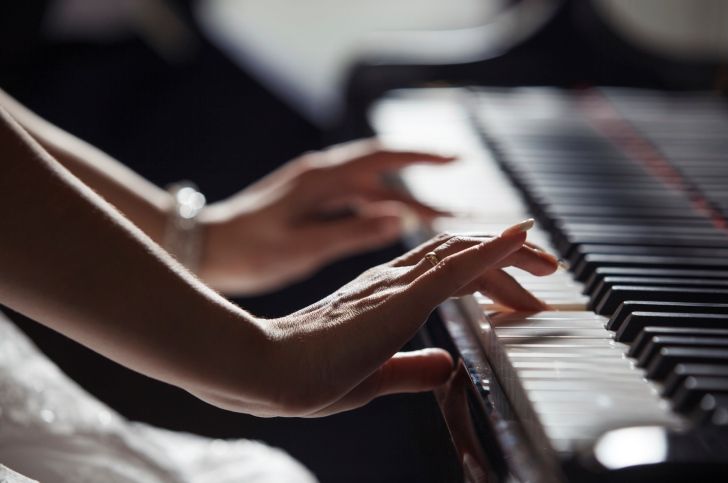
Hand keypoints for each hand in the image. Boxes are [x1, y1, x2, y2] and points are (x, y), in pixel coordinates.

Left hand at [198, 140, 454, 294]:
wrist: (203, 248)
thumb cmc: (246, 252)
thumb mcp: (302, 248)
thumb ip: (352, 233)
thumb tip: (399, 219)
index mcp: (321, 179)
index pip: (382, 157)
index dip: (422, 156)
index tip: (458, 159)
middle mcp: (321, 175)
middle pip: (383, 174)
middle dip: (422, 186)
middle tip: (457, 208)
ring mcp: (315, 188)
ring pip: (371, 189)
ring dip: (403, 202)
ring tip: (437, 222)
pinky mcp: (309, 203)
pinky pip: (355, 201)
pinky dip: (379, 211)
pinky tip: (394, 227)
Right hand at [250, 220, 556, 416]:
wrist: (269, 372)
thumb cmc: (307, 374)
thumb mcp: (375, 375)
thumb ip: (410, 369)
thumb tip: (445, 366)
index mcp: (383, 296)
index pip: (445, 270)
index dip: (485, 269)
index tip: (519, 283)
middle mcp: (391, 279)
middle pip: (460, 253)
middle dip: (507, 257)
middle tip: (545, 269)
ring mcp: (394, 284)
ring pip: (462, 253)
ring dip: (507, 252)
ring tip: (544, 258)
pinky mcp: (399, 297)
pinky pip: (454, 267)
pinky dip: (490, 250)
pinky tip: (518, 239)